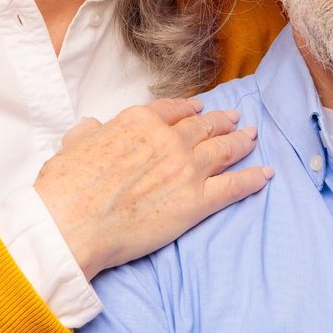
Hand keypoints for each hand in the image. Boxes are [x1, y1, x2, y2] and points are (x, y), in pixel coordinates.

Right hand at [34, 98, 271, 277]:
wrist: (73, 223)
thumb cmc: (66, 188)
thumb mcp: (72, 146)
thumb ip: (87, 132)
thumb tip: (91, 127)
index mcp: (138, 121)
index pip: (172, 110)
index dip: (189, 109)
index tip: (199, 109)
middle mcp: (168, 139)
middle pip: (203, 127)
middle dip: (221, 122)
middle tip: (234, 119)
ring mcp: (186, 168)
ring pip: (223, 149)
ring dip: (240, 142)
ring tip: (252, 137)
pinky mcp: (197, 201)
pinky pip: (234, 186)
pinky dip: (253, 178)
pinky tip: (266, 173)